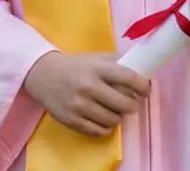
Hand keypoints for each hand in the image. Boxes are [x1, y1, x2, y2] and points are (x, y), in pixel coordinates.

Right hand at [22, 51, 150, 136]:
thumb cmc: (76, 65)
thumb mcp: (96, 57)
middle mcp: (89, 86)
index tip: (146, 90)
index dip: (143, 86)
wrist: (43, 75)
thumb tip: (142, 71)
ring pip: (114, 120)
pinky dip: (105, 126)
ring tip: (113, 109)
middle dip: (132, 105)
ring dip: (118, 116)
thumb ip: (118, 62)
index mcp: (97, 68)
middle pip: (125, 104)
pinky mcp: (72, 121)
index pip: (128, 78)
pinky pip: (100, 131)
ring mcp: (80, 105)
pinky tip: (102, 117)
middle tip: (130, 102)